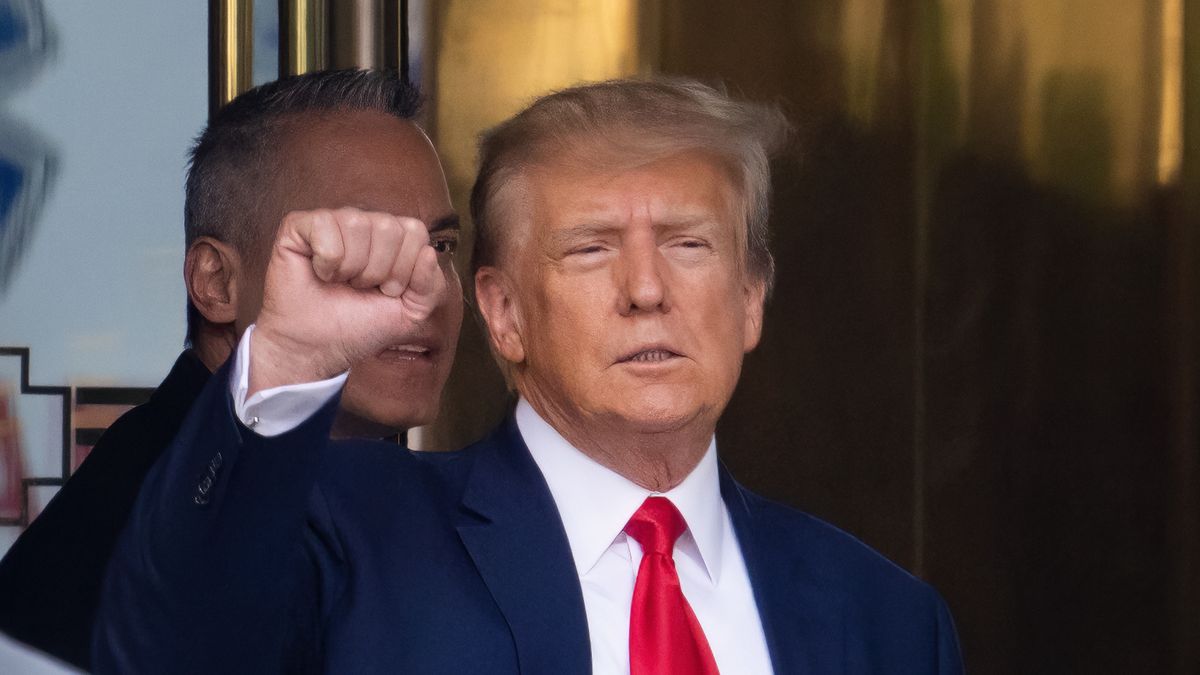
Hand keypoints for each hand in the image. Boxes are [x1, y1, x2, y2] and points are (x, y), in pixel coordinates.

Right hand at [249, 208, 447, 393]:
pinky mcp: (299, 226)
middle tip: (359, 289)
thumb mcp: (409, 313)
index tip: (385, 291)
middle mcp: (363, 224)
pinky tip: (319, 273)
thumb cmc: (359, 327)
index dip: (404, 269)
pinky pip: (324, 225)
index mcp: (392, 239)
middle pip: (388, 226)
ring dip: (351, 267)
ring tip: (340, 282)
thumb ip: (430, 286)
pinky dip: (326, 260)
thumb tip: (429, 252)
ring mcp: (332, 222)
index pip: (415, 231)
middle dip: (378, 270)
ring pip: (357, 222)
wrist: (316, 347)